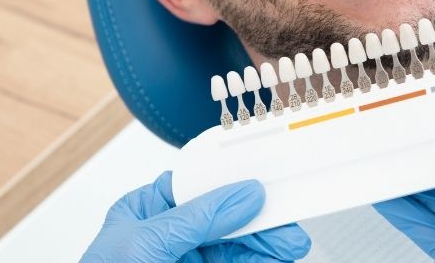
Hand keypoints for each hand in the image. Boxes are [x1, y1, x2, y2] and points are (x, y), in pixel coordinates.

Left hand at [81, 171, 311, 262]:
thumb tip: (240, 195)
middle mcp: (168, 235)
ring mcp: (187, 261)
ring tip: (289, 243)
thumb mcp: (146, 244)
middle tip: (286, 222)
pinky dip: (259, 261)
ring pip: (236, 246)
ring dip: (265, 242)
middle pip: (224, 216)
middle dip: (257, 218)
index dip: (231, 179)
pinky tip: (274, 256)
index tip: (263, 180)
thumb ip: (196, 219)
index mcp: (145, 211)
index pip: (195, 184)